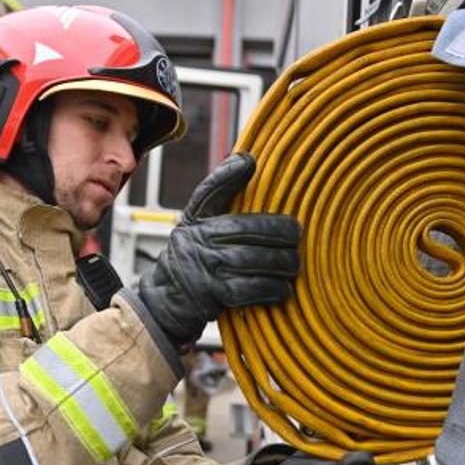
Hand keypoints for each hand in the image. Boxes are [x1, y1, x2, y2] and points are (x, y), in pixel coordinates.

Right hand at [136, 153, 300, 347]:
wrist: (167, 302)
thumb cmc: (192, 260)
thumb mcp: (195, 227)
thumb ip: (218, 202)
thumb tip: (246, 162)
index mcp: (195, 219)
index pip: (210, 191)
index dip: (228, 174)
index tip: (249, 161)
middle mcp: (198, 239)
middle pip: (247, 228)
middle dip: (280, 232)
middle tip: (297, 236)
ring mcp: (206, 266)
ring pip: (254, 259)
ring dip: (282, 263)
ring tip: (294, 264)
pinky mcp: (213, 294)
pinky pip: (252, 288)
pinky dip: (273, 288)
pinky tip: (283, 288)